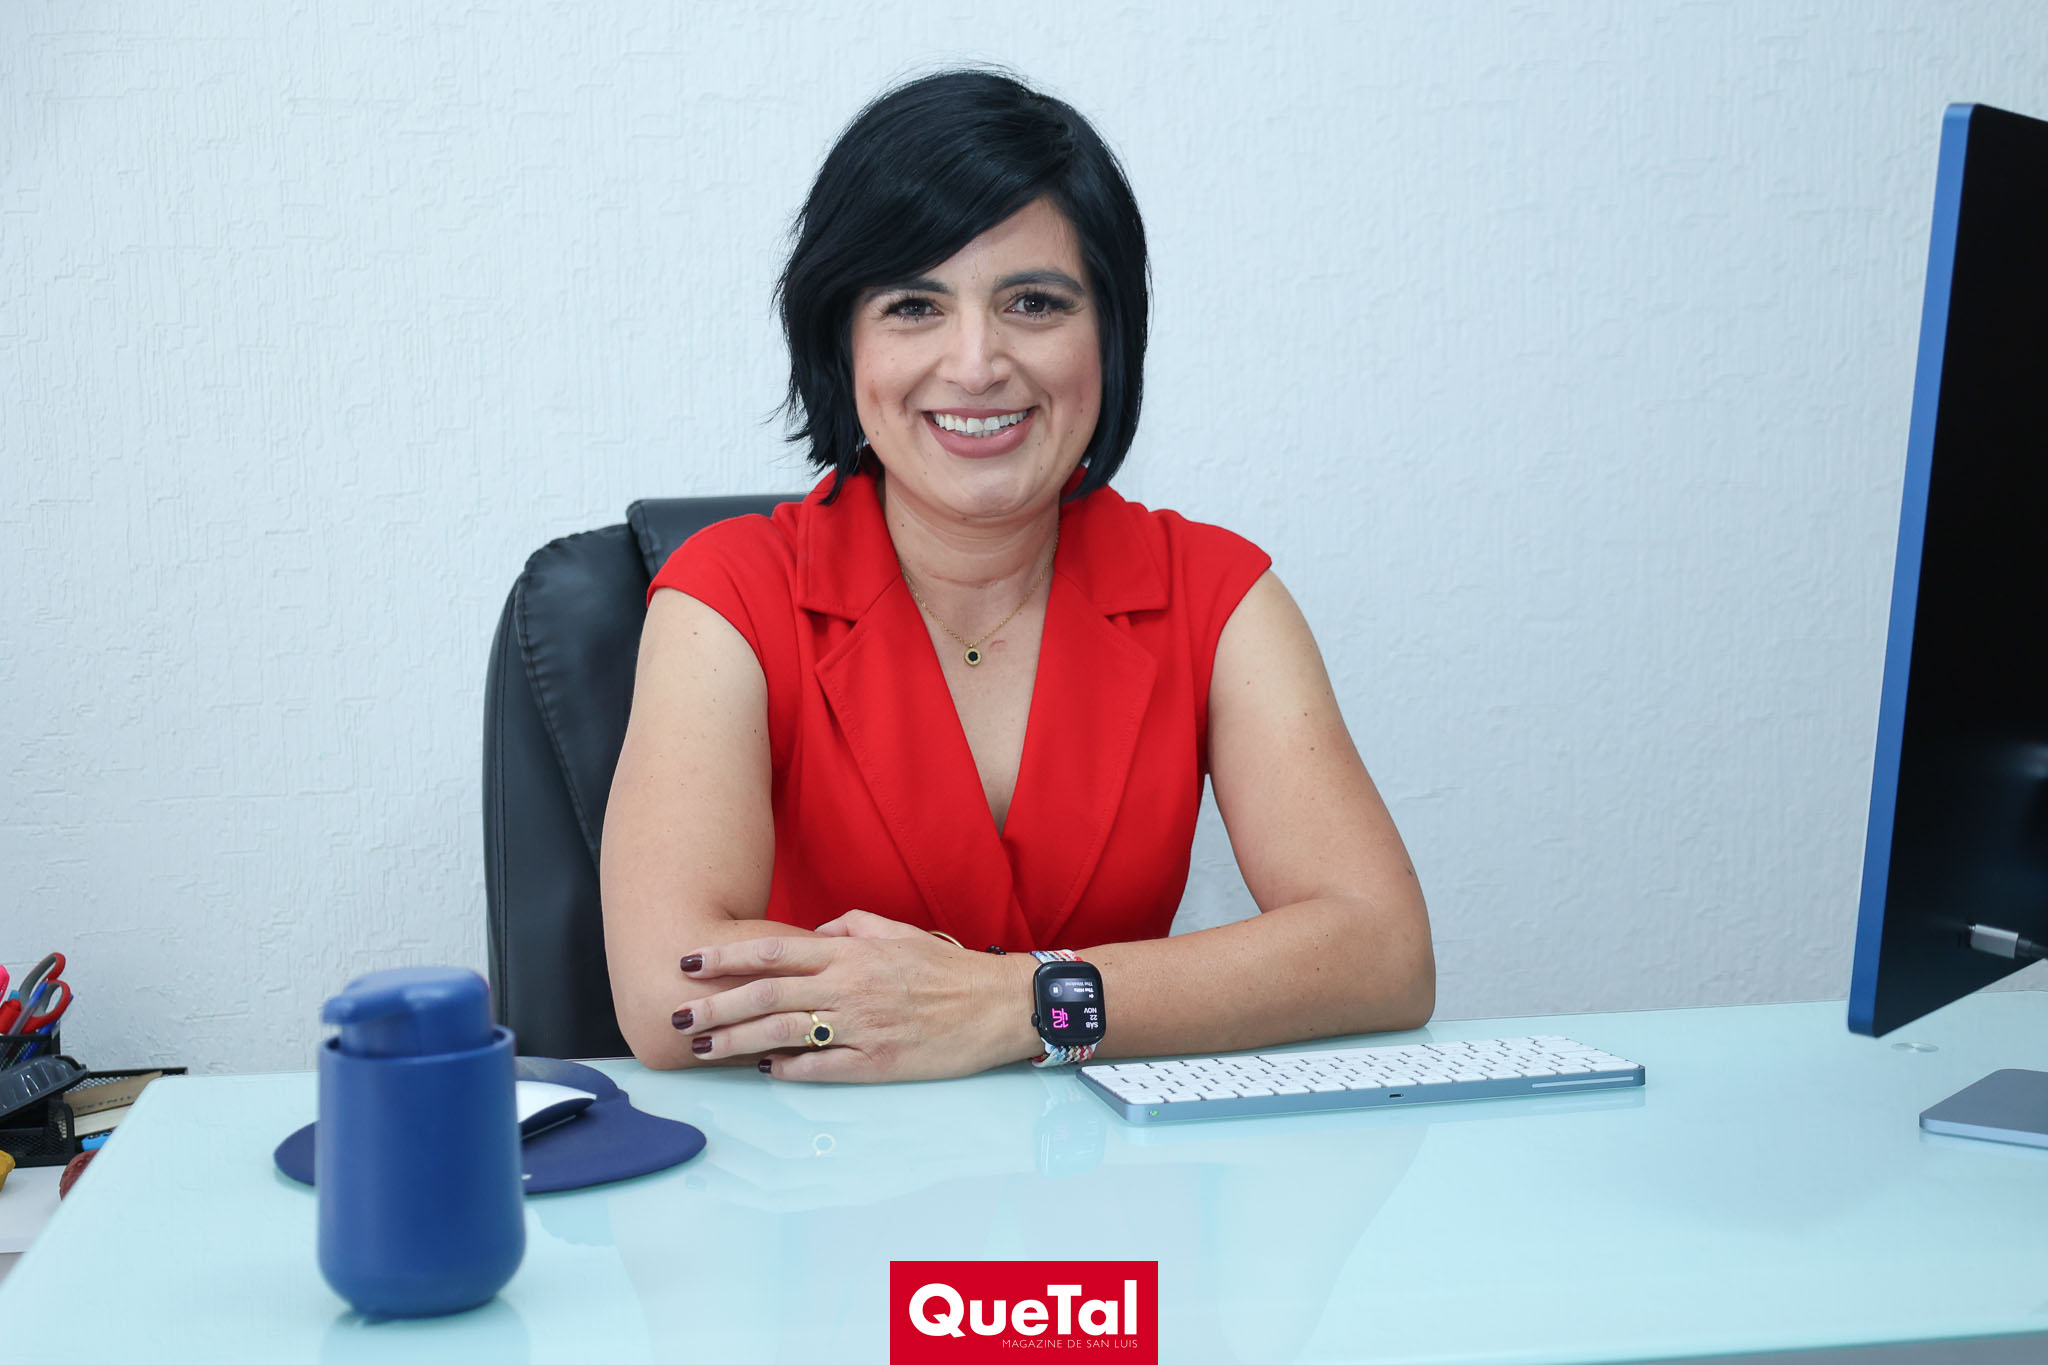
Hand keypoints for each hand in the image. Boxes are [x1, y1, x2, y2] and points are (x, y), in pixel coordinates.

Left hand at [673, 912, 1034, 1080]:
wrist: (998, 1004)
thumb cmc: (946, 968)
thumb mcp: (897, 930)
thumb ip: (849, 926)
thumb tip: (812, 933)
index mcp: (851, 952)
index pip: (773, 951)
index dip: (726, 957)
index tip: (688, 962)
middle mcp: (849, 986)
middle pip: (766, 993)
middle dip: (714, 1004)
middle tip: (675, 1013)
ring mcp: (861, 1026)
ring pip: (782, 1031)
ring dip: (736, 1041)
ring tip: (701, 1046)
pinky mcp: (878, 1061)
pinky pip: (821, 1067)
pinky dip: (787, 1068)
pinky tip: (762, 1070)